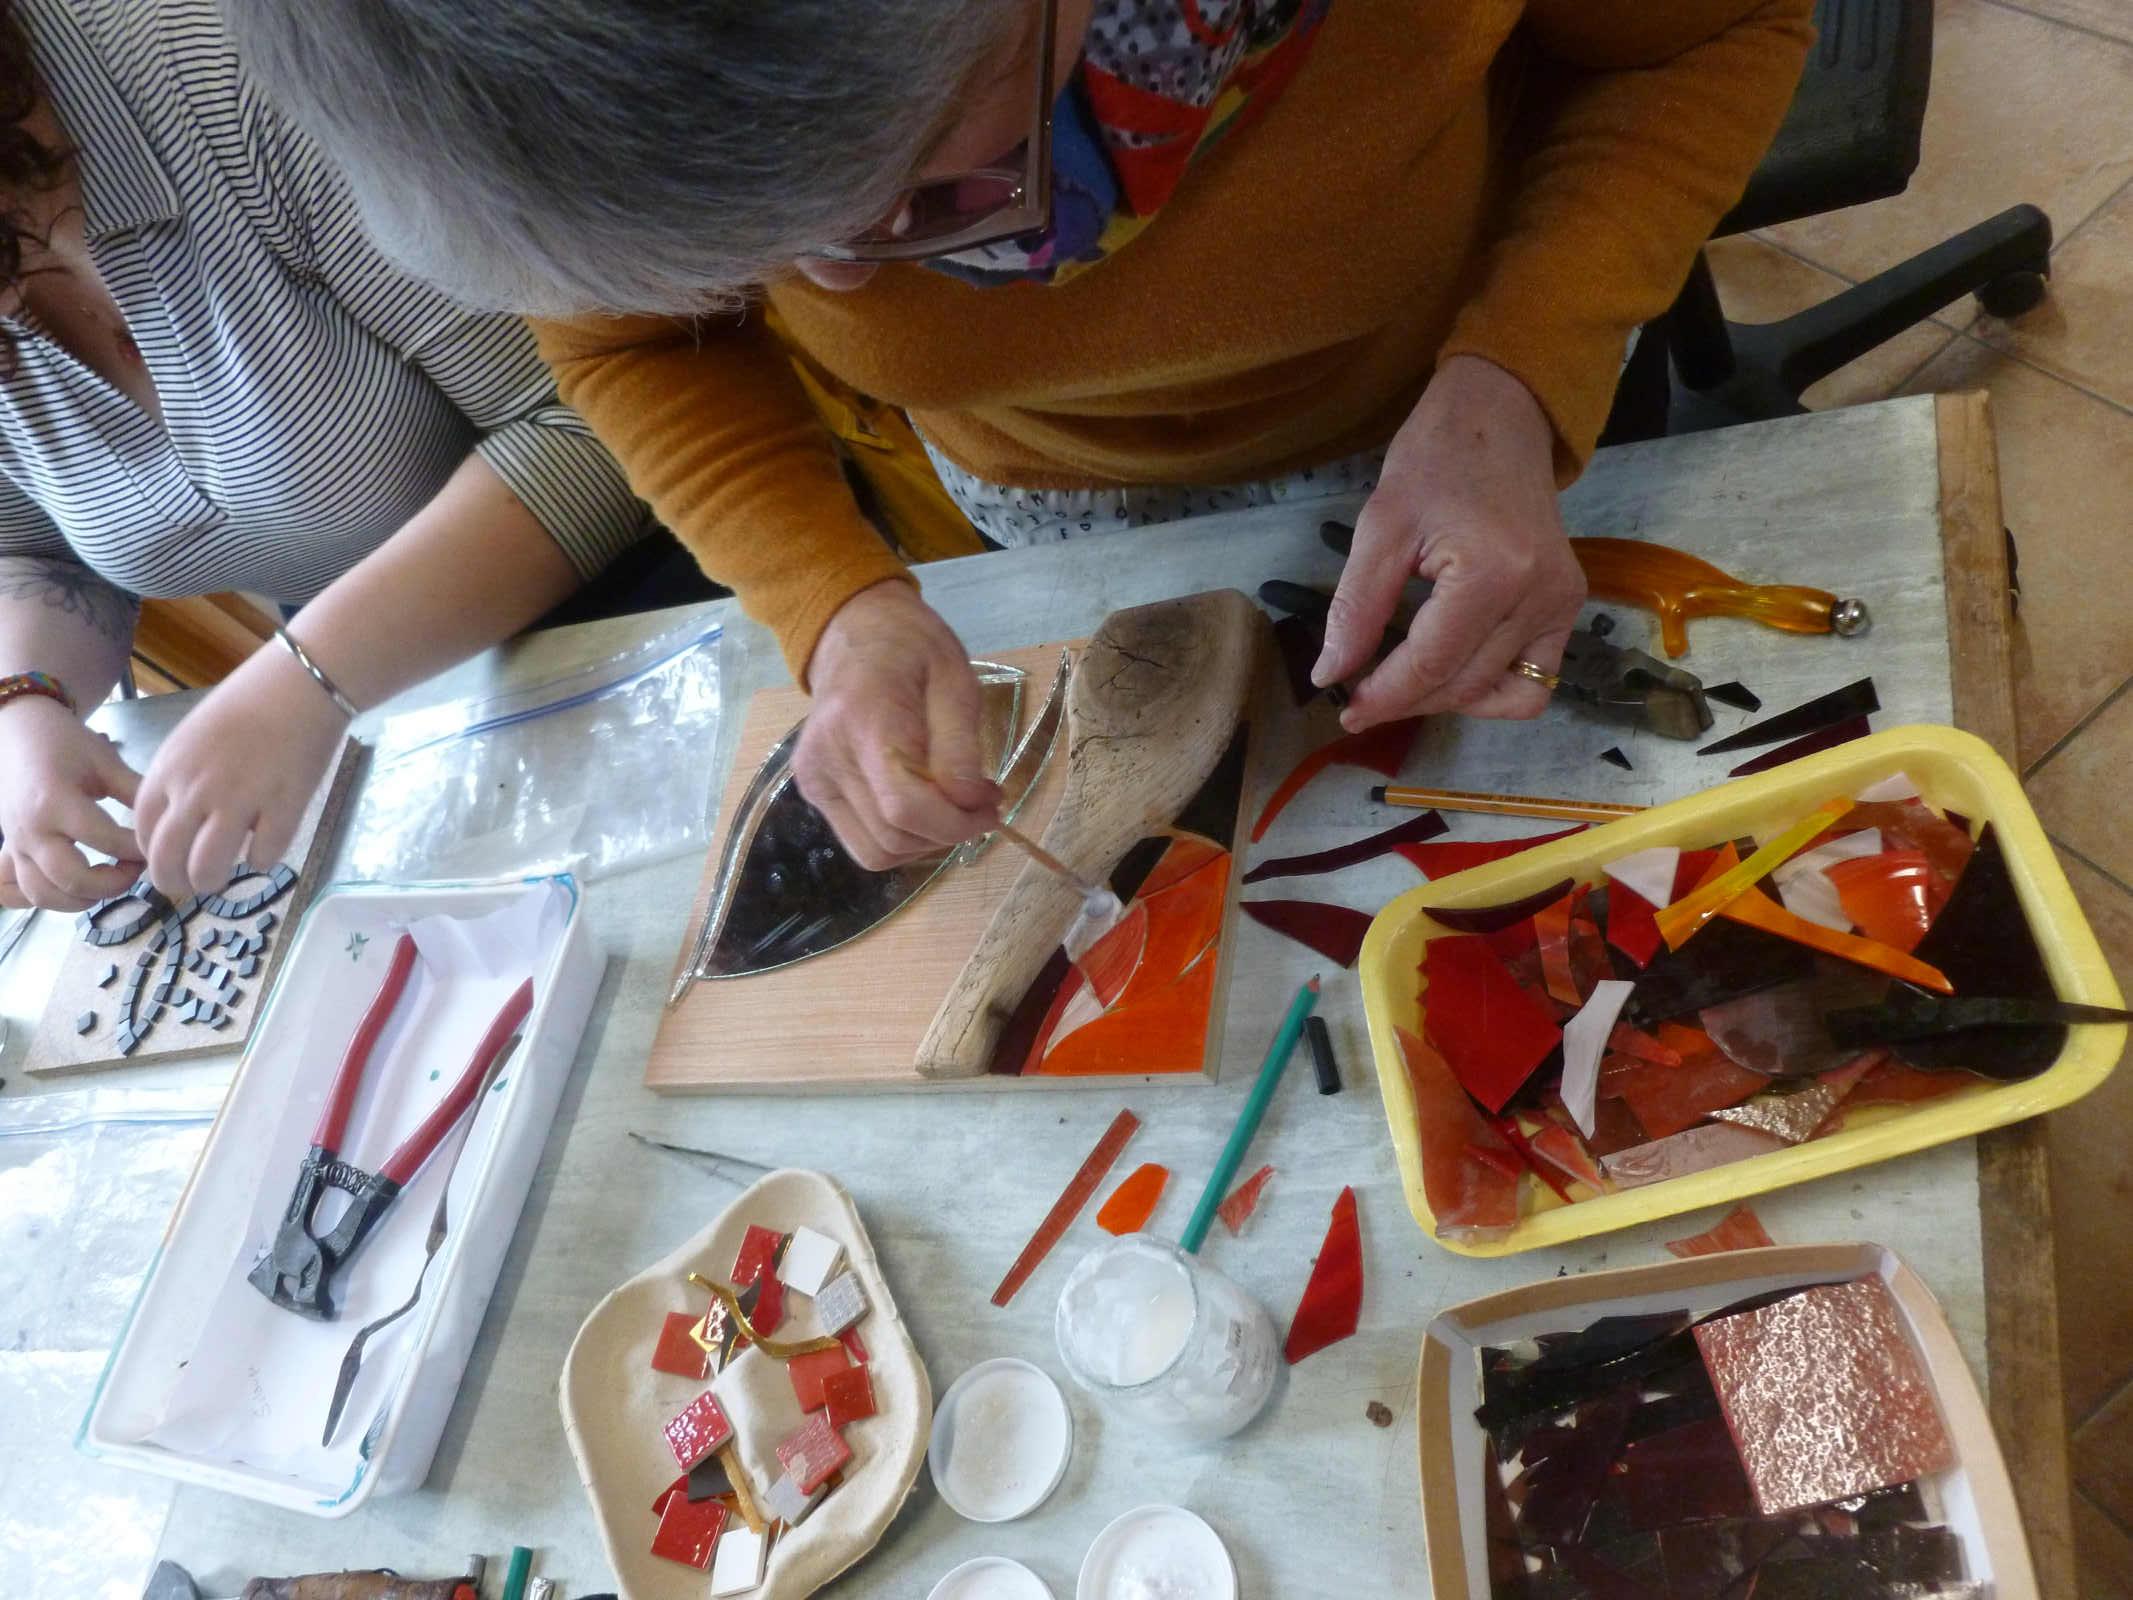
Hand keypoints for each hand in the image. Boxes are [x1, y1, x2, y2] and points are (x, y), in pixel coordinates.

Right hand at [0, 695, 142, 909]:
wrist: (16, 732)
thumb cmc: (65, 743)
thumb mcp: (104, 760)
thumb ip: (135, 791)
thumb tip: (174, 815)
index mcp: (56, 802)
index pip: (104, 840)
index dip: (138, 849)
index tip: (157, 845)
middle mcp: (31, 830)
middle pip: (72, 879)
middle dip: (113, 883)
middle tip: (136, 868)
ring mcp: (16, 845)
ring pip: (43, 895)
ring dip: (83, 899)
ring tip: (110, 881)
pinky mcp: (9, 851)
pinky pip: (12, 892)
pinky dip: (42, 900)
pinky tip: (70, 893)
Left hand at [134, 643, 345, 899]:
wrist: (300, 683)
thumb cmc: (247, 704)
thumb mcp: (192, 737)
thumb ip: (178, 778)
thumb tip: (178, 822)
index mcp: (170, 770)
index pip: (144, 832)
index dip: (153, 857)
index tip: (167, 864)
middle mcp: (197, 789)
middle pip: (167, 859)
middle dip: (175, 883)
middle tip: (190, 886)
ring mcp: (240, 799)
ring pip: (208, 867)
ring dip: (212, 881)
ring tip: (224, 877)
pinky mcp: (283, 807)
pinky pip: (263, 855)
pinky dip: (263, 860)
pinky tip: (267, 847)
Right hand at [793, 579, 999, 869]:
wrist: (854, 632)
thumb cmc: (913, 649)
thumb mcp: (956, 681)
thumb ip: (961, 748)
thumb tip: (969, 805)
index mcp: (863, 719)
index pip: (905, 806)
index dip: (955, 823)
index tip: (991, 807)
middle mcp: (826, 756)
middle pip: (893, 835)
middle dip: (948, 832)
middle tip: (982, 804)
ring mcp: (813, 778)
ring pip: (877, 851)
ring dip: (925, 841)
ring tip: (953, 804)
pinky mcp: (812, 791)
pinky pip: (863, 842)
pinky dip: (902, 838)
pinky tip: (923, 807)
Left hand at [1313, 355, 1586, 729]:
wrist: (1499, 417)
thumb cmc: (1436, 459)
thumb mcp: (1380, 527)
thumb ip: (1356, 608)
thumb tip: (1331, 674)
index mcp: (1493, 573)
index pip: (1432, 664)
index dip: (1384, 696)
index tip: (1345, 710)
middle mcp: (1539, 595)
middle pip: (1465, 685)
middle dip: (1409, 701)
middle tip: (1362, 696)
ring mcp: (1562, 603)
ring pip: (1503, 693)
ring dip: (1448, 701)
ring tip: (1406, 683)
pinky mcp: (1568, 604)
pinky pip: (1536, 678)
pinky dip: (1493, 690)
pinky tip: (1454, 672)